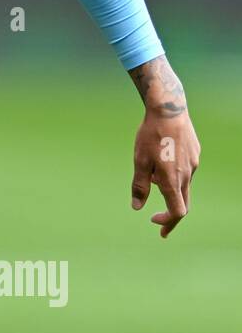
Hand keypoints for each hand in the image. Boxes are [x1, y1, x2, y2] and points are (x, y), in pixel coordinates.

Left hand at [128, 56, 200, 237]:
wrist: (168, 109)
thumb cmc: (150, 135)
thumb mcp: (139, 161)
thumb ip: (139, 186)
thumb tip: (136, 207)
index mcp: (172, 179)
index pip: (177, 211)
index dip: (167, 221)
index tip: (153, 221)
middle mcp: (187, 174)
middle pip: (183, 202)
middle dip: (171, 215)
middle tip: (157, 224)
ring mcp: (194, 164)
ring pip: (183, 185)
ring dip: (169, 188)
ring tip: (151, 171)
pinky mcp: (195, 154)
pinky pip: (185, 171)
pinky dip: (173, 174)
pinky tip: (161, 159)